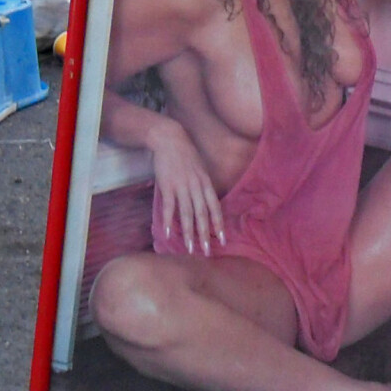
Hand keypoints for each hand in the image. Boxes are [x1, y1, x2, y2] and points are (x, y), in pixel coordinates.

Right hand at [149, 127, 223, 255]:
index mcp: (206, 183)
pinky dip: (169, 221)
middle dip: (205, 235)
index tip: (223, 240)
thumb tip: (205, 205)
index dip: (219, 225)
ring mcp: (182, 186)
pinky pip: (169, 206)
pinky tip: (168, 233)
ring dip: (188, 233)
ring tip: (189, 249)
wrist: (170, 138)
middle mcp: (197, 186)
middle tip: (207, 252)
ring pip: (187, 214)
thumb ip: (202, 187)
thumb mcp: (200, 170)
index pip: (215, 208)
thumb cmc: (185, 155)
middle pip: (203, 214)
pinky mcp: (167, 185)